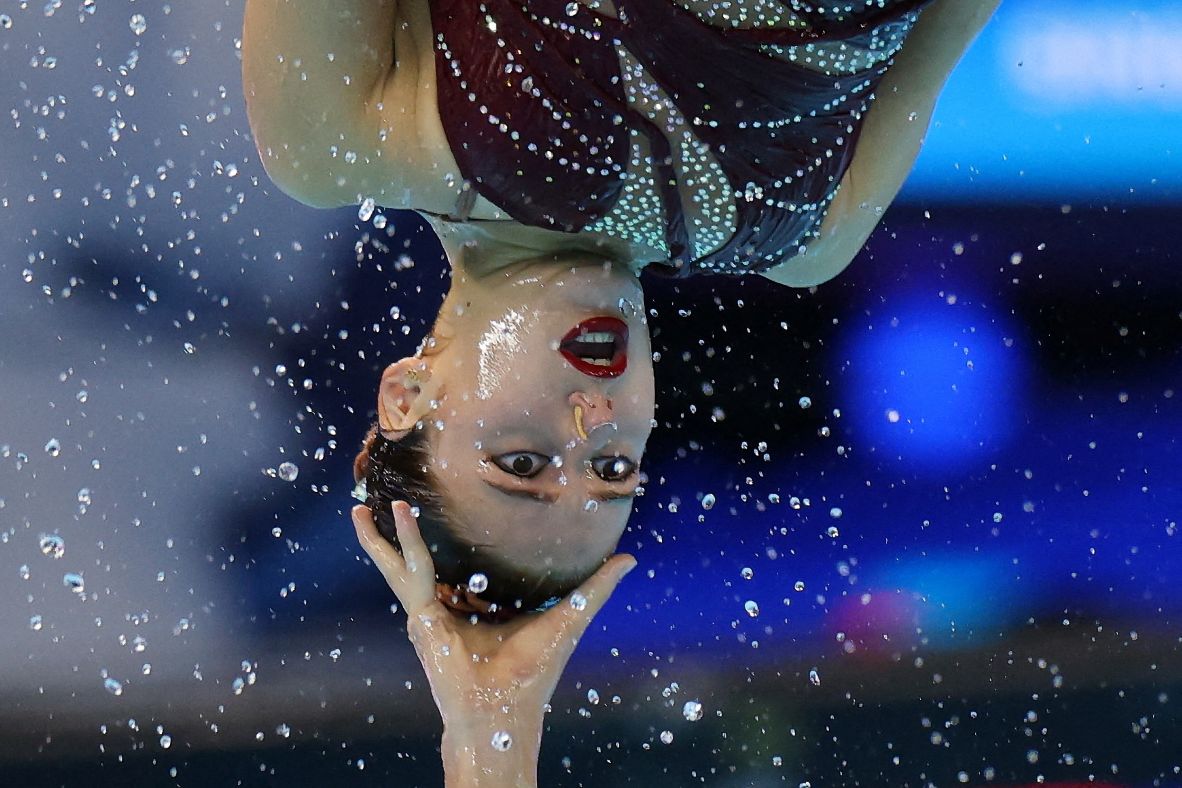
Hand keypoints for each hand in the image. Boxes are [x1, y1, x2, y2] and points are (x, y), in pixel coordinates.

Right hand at [351, 501, 635, 785]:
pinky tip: (395, 516)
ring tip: (365, 508)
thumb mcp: (569, 616)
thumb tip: (628, 557)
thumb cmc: (534, 674)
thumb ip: (595, 586)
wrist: (504, 713)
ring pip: (403, 563)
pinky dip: (397, 544)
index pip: (460, 570)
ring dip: (386, 536)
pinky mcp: (421, 617)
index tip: (457, 513)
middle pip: (422, 563)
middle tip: (397, 502)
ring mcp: (429, 614)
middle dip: (405, 536)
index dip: (455, 545)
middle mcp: (449, 610)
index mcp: (476, 610)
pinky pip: (408, 571)